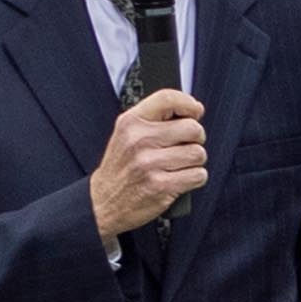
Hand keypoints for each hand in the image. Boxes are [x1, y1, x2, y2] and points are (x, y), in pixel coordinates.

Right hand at [89, 89, 211, 242]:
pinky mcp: (161, 186)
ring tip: (179, 164)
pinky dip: (195, 178)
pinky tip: (180, 179)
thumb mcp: (126, 134)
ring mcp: (150, 164)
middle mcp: (139, 140)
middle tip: (186, 146)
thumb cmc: (121, 168)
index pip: (167, 98)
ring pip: (198, 153)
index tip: (196, 111)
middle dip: (196, 138)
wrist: (102, 203)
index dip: (188, 103)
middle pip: (192, 128)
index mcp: (131, 122)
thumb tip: (195, 110)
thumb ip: (154, 119)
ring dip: (195, 161)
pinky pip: (198, 175)